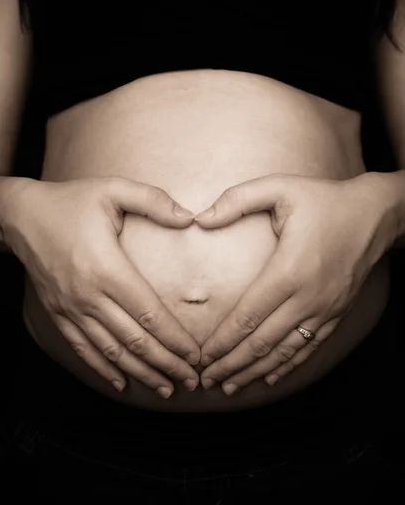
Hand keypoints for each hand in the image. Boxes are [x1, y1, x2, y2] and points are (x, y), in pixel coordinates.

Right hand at [3, 176, 199, 397]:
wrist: (20, 216)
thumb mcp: (113, 189)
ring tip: (165, 389)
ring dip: (141, 373)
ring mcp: (71, 308)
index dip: (175, 339)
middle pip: (134, 340)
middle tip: (191, 381)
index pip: (149, 313)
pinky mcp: (58, 314)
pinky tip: (121, 383)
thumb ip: (153, 201)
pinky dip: (104, 369)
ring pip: (111, 351)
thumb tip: (190, 218)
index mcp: (107, 267)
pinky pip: (83, 349)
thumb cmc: (72, 201)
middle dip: (166, 364)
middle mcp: (89, 295)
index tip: (196, 356)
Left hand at [195, 172, 396, 394]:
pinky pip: (309, 347)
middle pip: (263, 342)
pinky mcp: (336, 313)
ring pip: (285, 352)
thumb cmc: (323, 199)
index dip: (223, 341)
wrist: (375, 214)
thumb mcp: (280, 188)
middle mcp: (307, 297)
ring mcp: (324, 309)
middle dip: (231, 364)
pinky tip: (269, 377)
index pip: (248, 316)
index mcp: (289, 270)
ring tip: (230, 387)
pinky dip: (287, 365)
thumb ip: (236, 200)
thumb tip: (199, 218)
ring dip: (255, 372)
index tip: (202, 356)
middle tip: (206, 380)